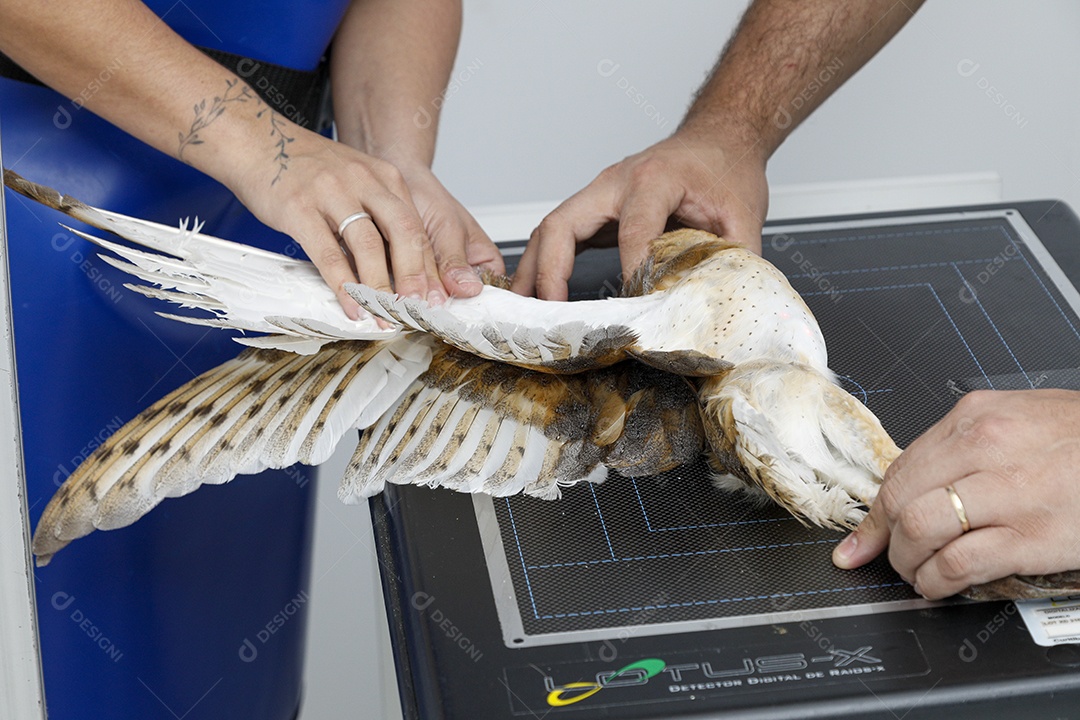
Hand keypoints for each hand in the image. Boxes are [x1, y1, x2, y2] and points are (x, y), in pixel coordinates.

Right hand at [228, 123, 444, 318]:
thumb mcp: (354, 180)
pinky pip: (327, 253)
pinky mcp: (299, 208)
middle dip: (414, 277)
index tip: (435, 297)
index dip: (428, 267)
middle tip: (419, 309)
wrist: (253, 141)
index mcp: (384, 177)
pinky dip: (343, 285)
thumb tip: (401, 265)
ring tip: (386, 315)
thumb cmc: (305, 169)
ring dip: (379, 287)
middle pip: (402, 233)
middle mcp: (363, 181)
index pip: (416, 227)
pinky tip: (352, 305)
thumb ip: (378, 214)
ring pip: (368, 246)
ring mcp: (331, 193)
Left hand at [396, 163, 505, 296]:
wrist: (395, 180)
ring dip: (413, 303)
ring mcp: (435, 281)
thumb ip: (454, 260)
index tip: (449, 312)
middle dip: (436, 308)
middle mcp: (462, 276)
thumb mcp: (448, 227)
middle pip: (455, 305)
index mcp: (484, 263)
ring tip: (399, 301)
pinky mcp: (409, 281)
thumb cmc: (428, 196)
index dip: (468, 308)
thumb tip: (469, 289)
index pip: (486, 297)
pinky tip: (387, 295)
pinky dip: (396, 294)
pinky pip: (406, 294)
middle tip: (419, 309)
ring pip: (428, 302)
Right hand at [510, 129, 768, 299]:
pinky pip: (558, 235)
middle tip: (550, 312)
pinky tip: (538, 294)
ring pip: (550, 229)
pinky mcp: (595, 209)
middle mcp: (615, 183)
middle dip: (551, 271)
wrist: (718, 140)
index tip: (634, 308)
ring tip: (526, 311)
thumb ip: (736, 261)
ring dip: (534, 270)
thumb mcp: (743, 215)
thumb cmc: (726, 170)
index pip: (633, 230)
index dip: (631, 271)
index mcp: (654, 179)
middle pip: (563, 223)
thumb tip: (727, 305)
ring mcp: (599, 194)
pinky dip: (543, 265)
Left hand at [833, 389, 1079, 598]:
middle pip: (901, 499)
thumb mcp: (1017, 420)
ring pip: (920, 528)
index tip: (860, 539)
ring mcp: (1009, 493)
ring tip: (916, 572)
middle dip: (885, 539)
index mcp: (976, 417)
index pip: (900, 469)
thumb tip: (912, 485)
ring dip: (907, 562)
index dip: (875, 512)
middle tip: (889, 558)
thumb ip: (961, 447)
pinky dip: (937, 580)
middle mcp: (986, 448)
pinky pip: (959, 562)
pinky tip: (939, 584)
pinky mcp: (1032, 535)